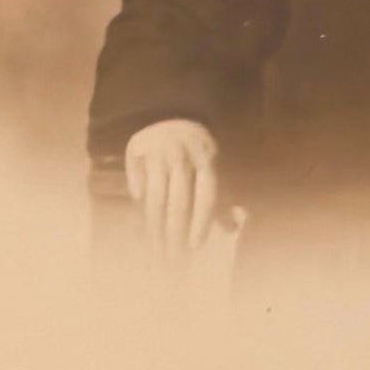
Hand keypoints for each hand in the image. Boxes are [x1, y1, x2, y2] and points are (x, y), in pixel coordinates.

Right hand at [124, 119, 218, 258]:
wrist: (169, 111)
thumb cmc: (194, 150)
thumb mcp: (212, 166)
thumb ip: (222, 197)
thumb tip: (233, 229)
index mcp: (207, 158)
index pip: (206, 193)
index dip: (201, 220)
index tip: (195, 246)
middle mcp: (183, 153)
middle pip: (179, 198)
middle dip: (175, 231)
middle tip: (171, 257)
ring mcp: (159, 150)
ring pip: (156, 193)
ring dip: (154, 224)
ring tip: (153, 247)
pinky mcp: (137, 148)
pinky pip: (136, 175)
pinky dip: (137, 191)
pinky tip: (137, 213)